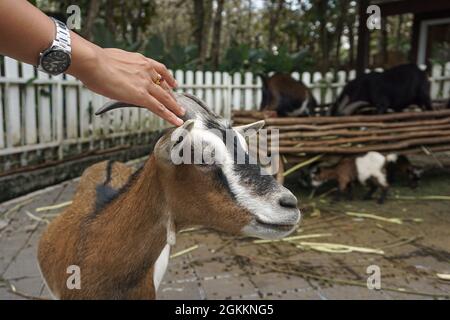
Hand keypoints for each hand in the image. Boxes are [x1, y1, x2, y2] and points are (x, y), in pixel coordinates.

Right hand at [70, 47, 184, 125]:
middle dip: (172, 96)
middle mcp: (146, 70)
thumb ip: (120, 67)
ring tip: (181, 114)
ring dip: (175, 107)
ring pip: (165, 98)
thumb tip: (113, 71)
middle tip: (178, 104)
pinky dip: (170, 116)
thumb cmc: (94, 61)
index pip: (159, 70)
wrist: (92, 62)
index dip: (168, 78)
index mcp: (140, 60)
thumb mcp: (113, 59)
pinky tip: (176, 121)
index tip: (173, 84)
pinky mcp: (141, 96)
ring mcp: (145, 83)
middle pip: (164, 85)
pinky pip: (159, 108)